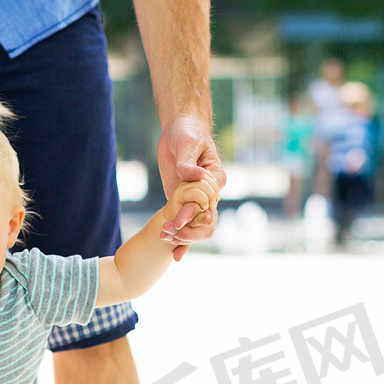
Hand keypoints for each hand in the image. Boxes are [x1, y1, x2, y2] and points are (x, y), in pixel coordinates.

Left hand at [157, 114, 225, 260]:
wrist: (179, 129)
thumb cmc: (188, 132)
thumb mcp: (188, 144)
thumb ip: (188, 161)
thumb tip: (192, 175)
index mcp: (215, 178)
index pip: (208, 200)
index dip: (194, 212)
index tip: (179, 220)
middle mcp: (209, 192)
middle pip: (203, 218)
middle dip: (187, 230)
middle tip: (167, 234)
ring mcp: (196, 198)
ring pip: (194, 225)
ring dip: (182, 237)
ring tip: (167, 247)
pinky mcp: (183, 201)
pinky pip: (184, 222)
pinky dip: (179, 237)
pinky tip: (174, 254)